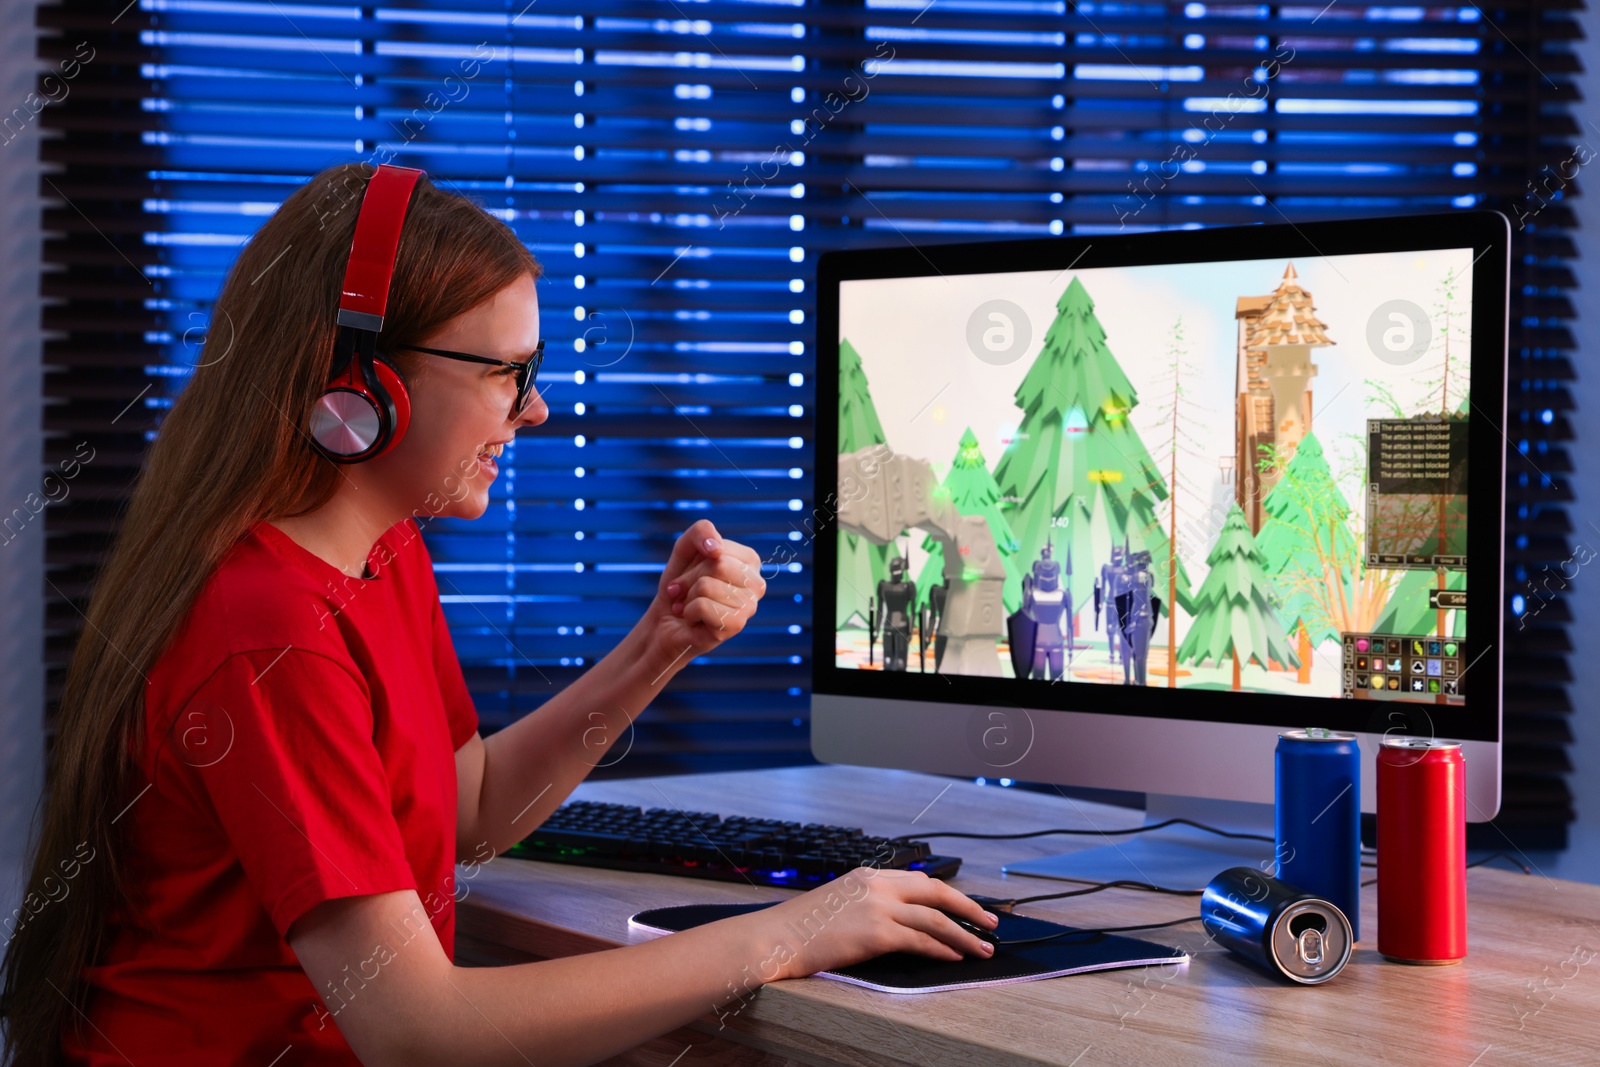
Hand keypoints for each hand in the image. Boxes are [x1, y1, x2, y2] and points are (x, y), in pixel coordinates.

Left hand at [645, 519, 766, 670]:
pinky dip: (689, 612)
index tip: (692, 573)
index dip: (696, 560)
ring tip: (691, 607)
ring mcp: (750, 606)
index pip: (719, 547)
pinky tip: (694, 620)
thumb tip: (716, 549)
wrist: (666, 622)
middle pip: (717, 565)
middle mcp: (756, 583)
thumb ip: (701, 532)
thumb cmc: (681, 585)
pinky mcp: (737, 625)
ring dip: (688, 598)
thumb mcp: (686, 549)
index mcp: (750, 561)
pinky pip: (702, 606)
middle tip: (686, 592)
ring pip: (706, 586)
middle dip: (690, 579)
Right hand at [746, 869, 999, 981]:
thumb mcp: (838, 902)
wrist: (774, 938)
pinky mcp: (875, 932)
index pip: (919, 880)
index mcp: (868, 875)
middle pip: (936, 891)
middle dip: (968, 907)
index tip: (967, 906)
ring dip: (964, 934)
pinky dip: (942, 948)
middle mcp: (876, 884)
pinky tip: (955, 956)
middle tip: (990, 922)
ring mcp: (877, 907)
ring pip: (934, 919)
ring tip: (983, 948)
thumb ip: (867, 905)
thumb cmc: (800, 928)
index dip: (948, 894)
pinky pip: (920, 940)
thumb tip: (897, 923)